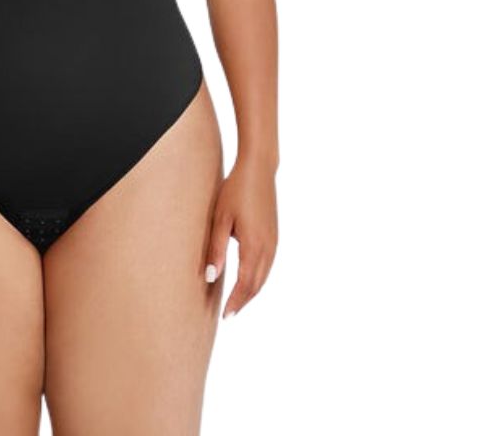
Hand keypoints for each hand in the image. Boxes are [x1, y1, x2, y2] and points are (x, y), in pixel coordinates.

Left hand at [205, 157, 277, 318]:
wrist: (258, 168)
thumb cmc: (235, 190)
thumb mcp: (220, 219)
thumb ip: (216, 249)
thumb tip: (210, 277)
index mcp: (254, 246)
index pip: (245, 284)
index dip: (236, 302)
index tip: (225, 316)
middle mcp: (268, 248)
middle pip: (257, 284)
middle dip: (243, 301)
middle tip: (229, 315)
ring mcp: (274, 241)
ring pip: (264, 276)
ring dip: (251, 291)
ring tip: (236, 301)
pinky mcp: (274, 235)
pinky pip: (267, 265)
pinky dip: (258, 278)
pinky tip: (248, 279)